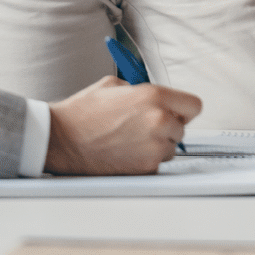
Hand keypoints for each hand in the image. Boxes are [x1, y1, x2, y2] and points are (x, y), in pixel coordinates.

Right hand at [45, 77, 202, 173]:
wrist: (60, 139)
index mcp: (154, 96)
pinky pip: (156, 163)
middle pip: (182, 128)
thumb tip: (160, 100)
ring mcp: (153, 147)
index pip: (194, 105)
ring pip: (170, 147)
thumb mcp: (116, 86)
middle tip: (143, 127)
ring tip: (129, 140)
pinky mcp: (144, 168)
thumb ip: (144, 91)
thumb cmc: (83, 112)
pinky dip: (145, 160)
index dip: (183, 109)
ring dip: (157, 144)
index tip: (175, 112)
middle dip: (167, 127)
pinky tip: (125, 152)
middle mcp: (159, 121)